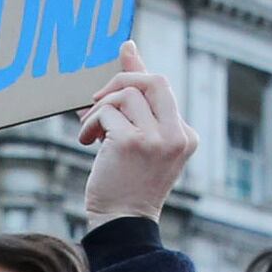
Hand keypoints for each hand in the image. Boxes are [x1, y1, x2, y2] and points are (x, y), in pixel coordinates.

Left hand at [76, 51, 196, 225]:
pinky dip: (90, 123)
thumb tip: (129, 48)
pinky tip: (86, 141)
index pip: (163, 88)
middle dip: (122, 79)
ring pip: (126, 95)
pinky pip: (106, 112)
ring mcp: (158, 139)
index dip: (137, 71)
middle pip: (155, 80)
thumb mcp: (139, 141)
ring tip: (90, 130)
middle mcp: (178, 135)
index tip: (124, 52)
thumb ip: (137, 101)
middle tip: (98, 97)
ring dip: (99, 108)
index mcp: (186, 136)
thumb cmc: (127, 183)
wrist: (121, 223)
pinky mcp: (132, 142)